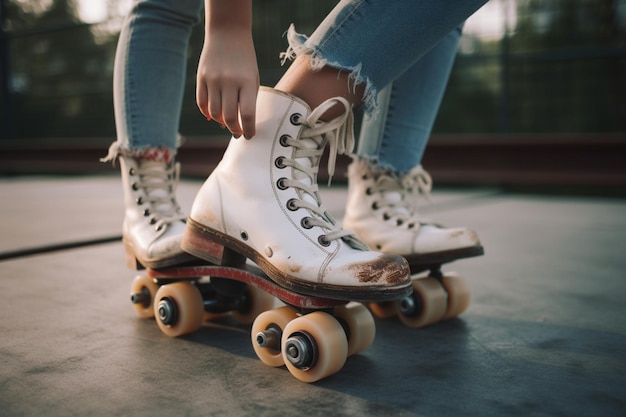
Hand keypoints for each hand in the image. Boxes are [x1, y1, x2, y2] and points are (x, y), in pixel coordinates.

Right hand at [196, 2, 258, 138]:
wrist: (228, 33)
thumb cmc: (245, 60)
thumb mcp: (253, 78)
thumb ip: (248, 100)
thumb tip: (239, 125)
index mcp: (247, 82)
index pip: (248, 114)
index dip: (248, 129)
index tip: (249, 136)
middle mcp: (229, 81)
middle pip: (230, 117)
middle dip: (235, 129)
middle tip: (238, 133)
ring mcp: (213, 79)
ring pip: (214, 113)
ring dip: (221, 122)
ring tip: (227, 123)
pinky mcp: (201, 77)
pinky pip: (202, 103)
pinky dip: (207, 113)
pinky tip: (213, 116)